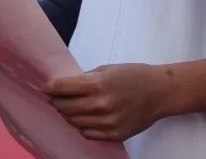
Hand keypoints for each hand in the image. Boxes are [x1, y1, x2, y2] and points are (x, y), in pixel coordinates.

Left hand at [45, 64, 169, 141]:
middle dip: (56, 102)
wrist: (160, 92)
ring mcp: (108, 122)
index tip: (45, 88)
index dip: (50, 88)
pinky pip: (88, 133)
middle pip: (66, 107)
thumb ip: (86, 79)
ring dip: (67, 115)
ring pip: (74, 122)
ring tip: (67, 109)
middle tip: (54, 99)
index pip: (63, 88)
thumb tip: (65, 86)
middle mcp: (101, 105)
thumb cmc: (133, 75)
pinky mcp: (115, 134)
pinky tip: (83, 119)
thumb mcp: (107, 69)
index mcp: (98, 84)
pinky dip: (81, 126)